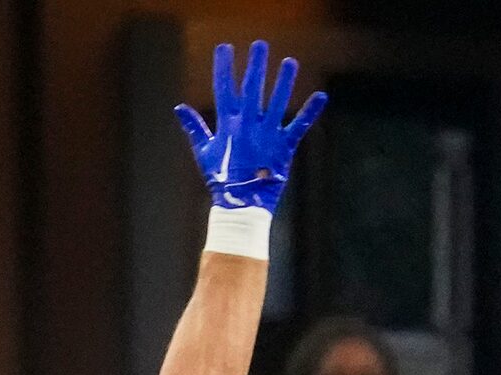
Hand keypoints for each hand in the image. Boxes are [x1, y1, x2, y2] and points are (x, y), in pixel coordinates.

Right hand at [175, 41, 326, 212]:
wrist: (241, 203)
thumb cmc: (221, 178)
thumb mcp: (204, 151)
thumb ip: (195, 127)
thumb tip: (179, 108)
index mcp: (228, 124)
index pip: (225, 88)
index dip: (225, 67)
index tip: (224, 47)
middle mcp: (248, 125)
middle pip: (252, 89)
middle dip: (256, 65)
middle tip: (260, 44)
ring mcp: (268, 135)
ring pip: (277, 102)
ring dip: (284, 81)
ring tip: (290, 62)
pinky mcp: (285, 147)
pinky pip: (299, 126)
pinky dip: (310, 111)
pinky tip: (321, 96)